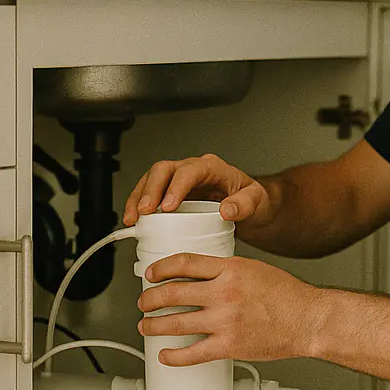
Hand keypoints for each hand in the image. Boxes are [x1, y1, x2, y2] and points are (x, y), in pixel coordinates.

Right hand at [122, 154, 272, 226]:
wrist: (252, 207)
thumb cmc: (253, 200)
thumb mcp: (257, 201)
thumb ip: (245, 204)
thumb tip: (227, 210)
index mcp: (212, 167)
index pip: (189, 171)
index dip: (176, 187)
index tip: (167, 207)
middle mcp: (192, 170)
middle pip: (164, 170)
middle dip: (150, 190)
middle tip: (144, 212)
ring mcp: (179, 180)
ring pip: (151, 179)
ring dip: (138, 197)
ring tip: (133, 218)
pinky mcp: (171, 193)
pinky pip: (150, 193)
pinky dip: (138, 205)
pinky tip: (134, 221)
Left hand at [136, 252, 321, 365]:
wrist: (308, 320)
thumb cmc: (287, 296)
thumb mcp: (255, 269)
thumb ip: (227, 270)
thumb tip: (199, 275)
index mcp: (231, 269)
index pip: (184, 263)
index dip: (161, 269)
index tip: (152, 274)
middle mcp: (225, 293)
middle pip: (172, 293)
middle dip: (150, 299)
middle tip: (144, 303)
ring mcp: (225, 321)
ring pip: (175, 323)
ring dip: (153, 326)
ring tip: (146, 326)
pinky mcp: (229, 346)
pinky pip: (192, 353)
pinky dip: (173, 356)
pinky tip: (165, 355)